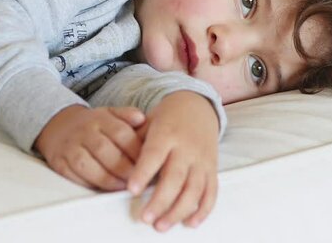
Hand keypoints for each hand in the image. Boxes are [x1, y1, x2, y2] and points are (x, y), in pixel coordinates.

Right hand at [35, 105, 145, 190]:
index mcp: (99, 118)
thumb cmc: (92, 125)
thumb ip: (127, 115)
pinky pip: (73, 176)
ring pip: (86, 165)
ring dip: (107, 179)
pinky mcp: (59, 163)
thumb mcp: (110, 114)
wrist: (59, 126)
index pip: (120, 132)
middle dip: (123, 167)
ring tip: (122, 186)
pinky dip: (89, 184)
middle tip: (137, 178)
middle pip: (104, 150)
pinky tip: (104, 188)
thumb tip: (142, 118)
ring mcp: (69, 147)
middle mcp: (82, 131)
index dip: (135, 150)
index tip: (147, 162)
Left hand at [128, 91, 219, 231]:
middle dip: (160, 201)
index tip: (131, 190)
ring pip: (194, 189)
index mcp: (166, 134)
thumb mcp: (148, 122)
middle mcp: (186, 148)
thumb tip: (118, 166)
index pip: (154, 155)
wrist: (197, 105)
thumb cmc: (166, 117)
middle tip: (145, 218)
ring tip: (162, 225)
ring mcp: (202, 159)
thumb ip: (134, 142)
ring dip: (179, 211)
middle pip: (175, 178)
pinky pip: (211, 192)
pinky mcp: (212, 169)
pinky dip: (203, 210)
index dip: (143, 173)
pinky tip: (190, 223)